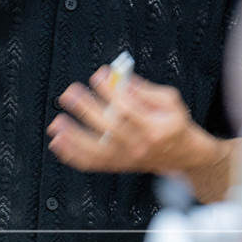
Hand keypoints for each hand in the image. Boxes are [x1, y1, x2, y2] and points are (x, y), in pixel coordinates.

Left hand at [47, 66, 229, 198]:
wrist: (185, 156)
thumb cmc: (175, 126)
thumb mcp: (170, 101)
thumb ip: (145, 90)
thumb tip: (121, 79)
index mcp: (154, 129)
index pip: (128, 109)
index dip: (110, 91)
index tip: (99, 76)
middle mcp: (138, 146)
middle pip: (108, 128)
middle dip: (86, 109)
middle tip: (70, 93)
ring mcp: (126, 158)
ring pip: (96, 151)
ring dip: (73, 137)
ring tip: (57, 124)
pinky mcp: (117, 165)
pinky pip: (92, 163)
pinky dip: (72, 155)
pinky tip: (58, 143)